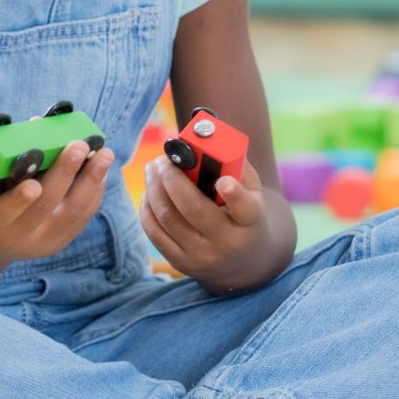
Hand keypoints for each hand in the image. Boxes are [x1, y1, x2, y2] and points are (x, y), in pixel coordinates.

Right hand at [0, 141, 112, 263]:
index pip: (2, 212)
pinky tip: (101, 169)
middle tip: (79, 145)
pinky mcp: (59, 241)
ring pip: (71, 213)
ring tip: (104, 154)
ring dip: (91, 181)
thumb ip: (3, 155)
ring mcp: (41, 242)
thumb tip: (38, 122)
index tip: (33, 184)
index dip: (18, 200)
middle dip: (64, 174)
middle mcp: (16, 236)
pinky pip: (81, 216)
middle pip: (44, 208)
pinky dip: (94, 191)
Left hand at [139, 155, 272, 288]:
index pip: (244, 208)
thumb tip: (205, 135)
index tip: (223, 181)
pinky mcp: (180, 262)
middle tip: (162, 160)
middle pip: (193, 209)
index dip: (234, 194)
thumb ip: (233, 163)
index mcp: (250, 220)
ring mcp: (201, 256)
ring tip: (153, 169)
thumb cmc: (242, 212)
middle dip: (171, 179)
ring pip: (167, 218)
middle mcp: (227, 242)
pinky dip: (148, 207)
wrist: (242, 260)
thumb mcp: (250, 190)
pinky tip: (150, 191)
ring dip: (154, 188)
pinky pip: (155, 232)